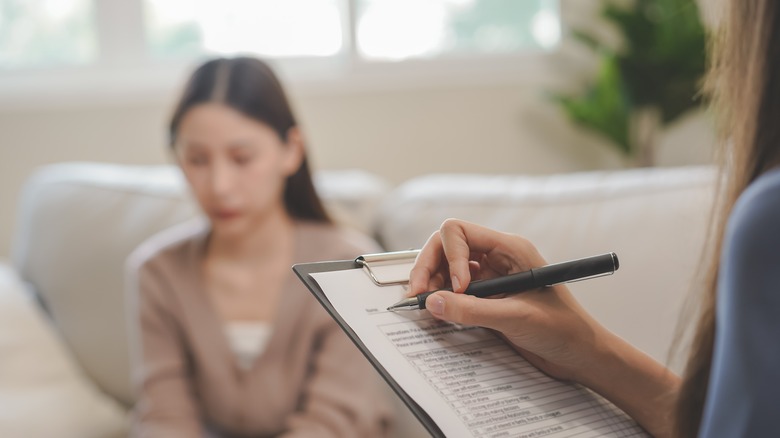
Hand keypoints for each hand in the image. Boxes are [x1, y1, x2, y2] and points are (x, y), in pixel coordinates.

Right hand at [407, 219, 609, 382]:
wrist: (581, 355)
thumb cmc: (564, 329)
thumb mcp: (516, 317)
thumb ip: (473, 310)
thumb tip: (433, 302)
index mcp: (510, 249)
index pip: (460, 232)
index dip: (449, 257)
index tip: (456, 288)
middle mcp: (497, 257)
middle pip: (446, 247)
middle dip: (428, 267)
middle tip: (417, 295)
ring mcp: (491, 277)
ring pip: (446, 268)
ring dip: (432, 284)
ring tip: (425, 306)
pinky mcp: (487, 297)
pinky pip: (454, 290)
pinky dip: (442, 299)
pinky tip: (439, 313)